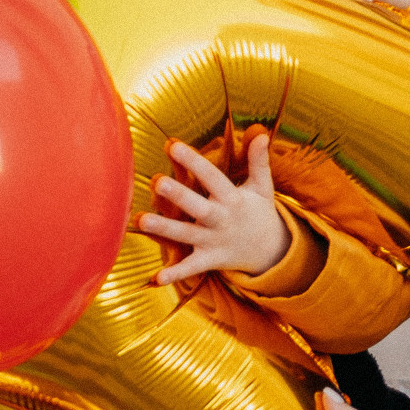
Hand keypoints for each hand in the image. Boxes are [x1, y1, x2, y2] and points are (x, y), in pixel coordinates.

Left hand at [140, 132, 289, 283]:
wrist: (270, 251)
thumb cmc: (258, 211)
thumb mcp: (263, 186)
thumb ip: (258, 160)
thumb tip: (260, 131)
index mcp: (233, 199)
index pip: (212, 177)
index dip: (193, 161)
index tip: (172, 144)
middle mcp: (221, 220)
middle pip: (198, 207)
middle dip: (179, 195)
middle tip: (157, 181)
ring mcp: (213, 241)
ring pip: (186, 235)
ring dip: (164, 229)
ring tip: (140, 220)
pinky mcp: (208, 260)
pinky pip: (190, 267)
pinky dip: (175, 274)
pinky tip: (156, 277)